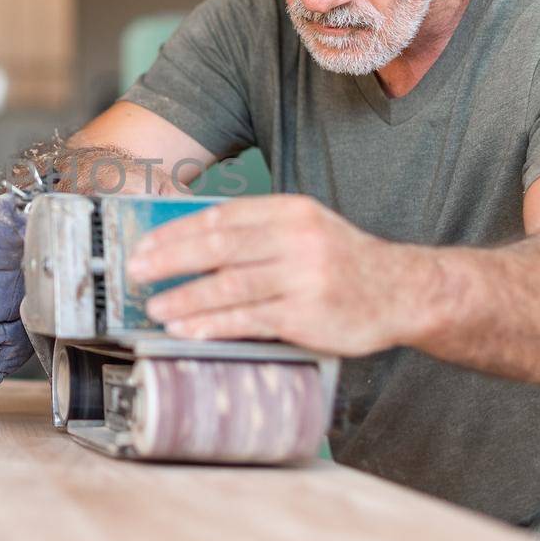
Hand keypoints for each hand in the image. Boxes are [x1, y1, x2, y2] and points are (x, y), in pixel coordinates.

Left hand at [126, 194, 416, 355]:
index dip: (176, 232)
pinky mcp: (306, 314)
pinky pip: (248, 319)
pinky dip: (212, 324)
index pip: (221, 217)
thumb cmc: (343, 262)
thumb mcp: (306, 229)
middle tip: (136, 272)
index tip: (145, 245)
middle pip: (218, 246)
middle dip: (169, 260)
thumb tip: (190, 243)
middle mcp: (297, 238)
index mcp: (291, 210)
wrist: (402, 291)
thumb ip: (257, 232)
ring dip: (185, 298)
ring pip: (228, 285)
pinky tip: (188, 330)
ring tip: (156, 307)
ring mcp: (303, 276)